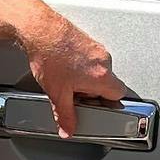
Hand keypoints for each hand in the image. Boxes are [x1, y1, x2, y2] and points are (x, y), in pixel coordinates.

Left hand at [21, 7, 127, 136]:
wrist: (40, 30)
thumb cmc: (50, 56)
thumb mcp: (57, 93)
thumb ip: (65, 115)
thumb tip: (68, 129)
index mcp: (102, 76)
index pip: (119, 95)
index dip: (108, 104)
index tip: (95, 107)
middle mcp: (104, 60)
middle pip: (108, 83)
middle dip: (93, 92)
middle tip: (76, 95)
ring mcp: (97, 48)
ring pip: (100, 71)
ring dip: (87, 78)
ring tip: (67, 79)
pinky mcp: (89, 41)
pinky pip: (92, 59)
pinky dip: (82, 66)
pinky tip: (65, 66)